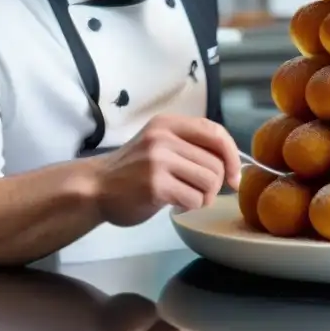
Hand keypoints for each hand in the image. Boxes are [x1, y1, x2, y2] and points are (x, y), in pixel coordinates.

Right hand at [94, 115, 241, 226]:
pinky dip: (192, 206)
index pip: (216, 133)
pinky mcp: (155, 185)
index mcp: (169, 123)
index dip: (233, 156)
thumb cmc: (133, 169)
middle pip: (216, 162)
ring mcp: (158, 160)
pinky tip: (177, 204)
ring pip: (209, 181)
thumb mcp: (160, 144)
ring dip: (204, 196)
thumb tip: (234, 165)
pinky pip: (194, 198)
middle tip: (199, 191)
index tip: (234, 176)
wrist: (95, 188)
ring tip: (188, 197)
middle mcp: (164, 137)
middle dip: (215, 183)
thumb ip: (191, 146)